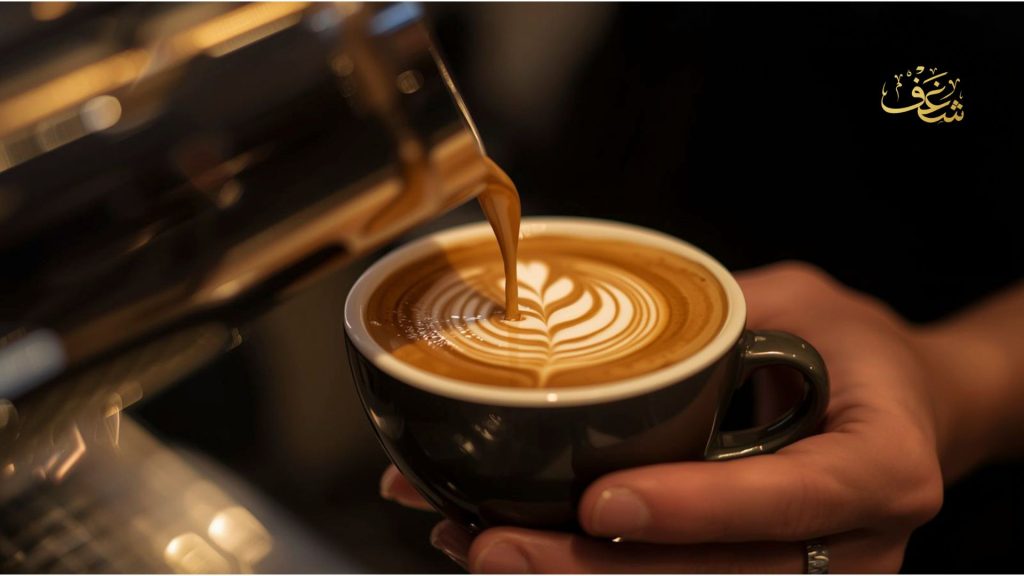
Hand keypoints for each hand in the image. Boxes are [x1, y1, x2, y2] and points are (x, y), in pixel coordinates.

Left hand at [382, 262, 959, 572]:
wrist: (903, 411)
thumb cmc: (849, 349)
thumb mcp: (797, 303)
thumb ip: (711, 318)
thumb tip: (580, 314)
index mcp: (880, 466)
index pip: (788, 500)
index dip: (695, 508)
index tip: (599, 499)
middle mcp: (854, 547)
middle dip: (596, 568)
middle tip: (495, 541)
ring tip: (480, 546)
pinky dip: (595, 574)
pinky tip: (519, 553)